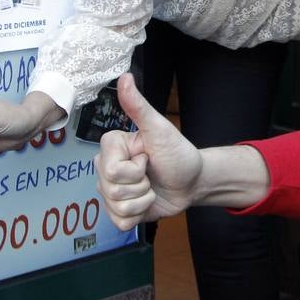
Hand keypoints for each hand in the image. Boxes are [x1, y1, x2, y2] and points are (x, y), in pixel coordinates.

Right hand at [96, 74, 201, 230]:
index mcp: (111, 148)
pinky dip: (140, 215)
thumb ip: (138, 106)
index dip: (135, 168)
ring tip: (151, 186)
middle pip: (111, 191)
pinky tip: (147, 201)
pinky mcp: (120, 212)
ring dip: (143, 200)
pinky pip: (120, 222)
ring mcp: (111, 192)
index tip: (147, 157)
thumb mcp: (159, 128)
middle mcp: (106, 169)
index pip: (112, 170)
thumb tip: (124, 76)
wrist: (193, 180)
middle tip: (150, 172)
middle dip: (141, 185)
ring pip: (117, 207)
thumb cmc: (177, 152)